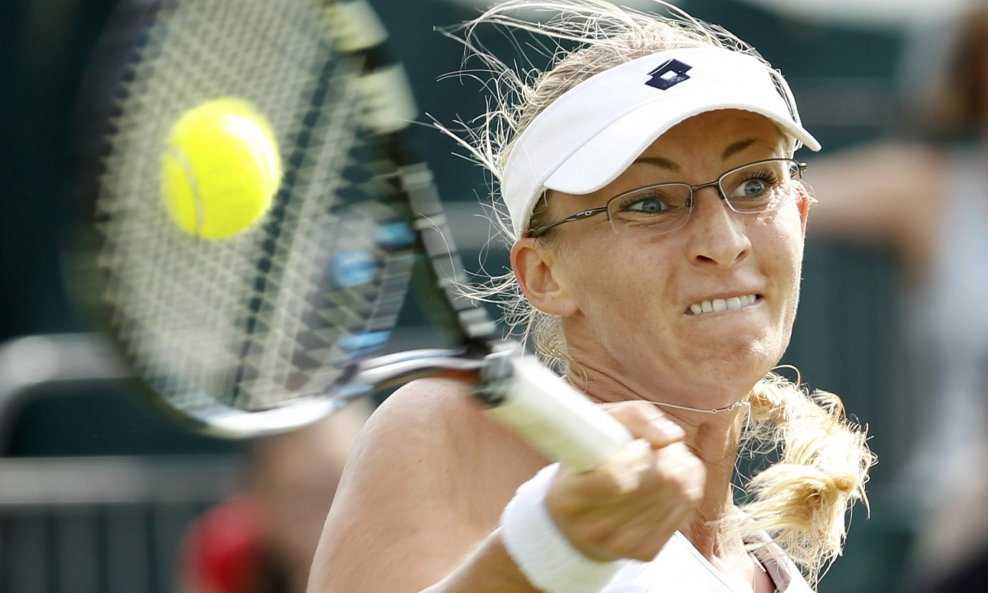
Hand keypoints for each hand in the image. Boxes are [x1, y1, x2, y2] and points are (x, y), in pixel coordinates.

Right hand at [544, 401, 704, 561]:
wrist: (581, 517)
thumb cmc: (589, 461)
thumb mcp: (596, 426)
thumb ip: (632, 417)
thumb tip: (672, 437)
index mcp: (567, 496)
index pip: (615, 480)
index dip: (636, 454)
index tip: (636, 444)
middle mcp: (590, 528)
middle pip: (656, 483)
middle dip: (665, 454)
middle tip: (654, 445)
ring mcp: (619, 545)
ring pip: (677, 493)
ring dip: (680, 465)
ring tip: (662, 459)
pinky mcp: (645, 552)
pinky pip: (685, 508)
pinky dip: (687, 485)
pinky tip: (670, 480)